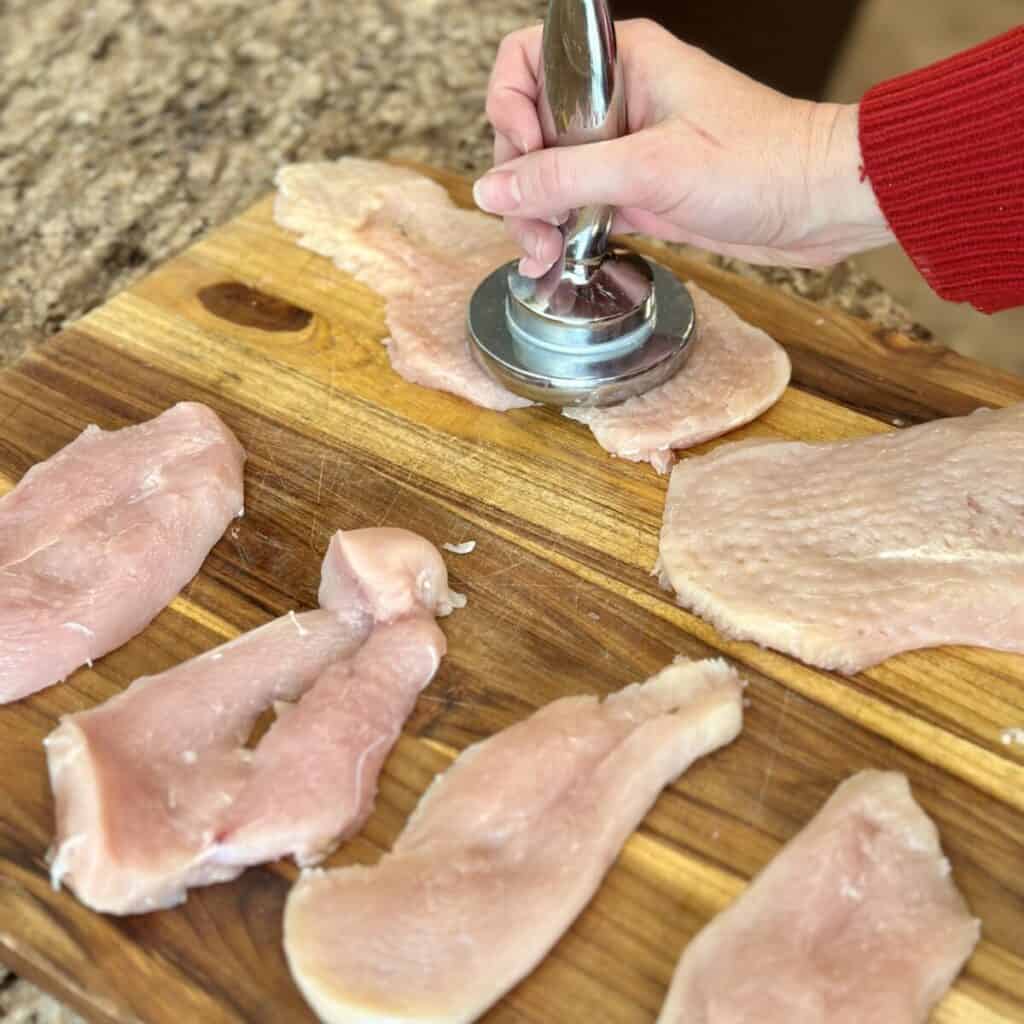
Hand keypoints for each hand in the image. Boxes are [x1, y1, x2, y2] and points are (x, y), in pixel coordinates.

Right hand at [476, 19, 893, 275]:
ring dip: (537, 216)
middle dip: (520, 180)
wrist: (817, 205)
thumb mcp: (652, 168)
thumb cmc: (760, 164)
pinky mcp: (637, 191)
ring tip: (547, 254)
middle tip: (534, 226)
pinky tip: (556, 260)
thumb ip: (565, 176)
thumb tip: (493, 189)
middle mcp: (616, 101)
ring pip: (550, 175)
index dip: (510, 107)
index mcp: (622, 63)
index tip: (524, 156)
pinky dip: (563, 233)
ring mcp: (624, 148)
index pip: (529, 62)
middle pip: (529, 129)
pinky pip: (578, 207)